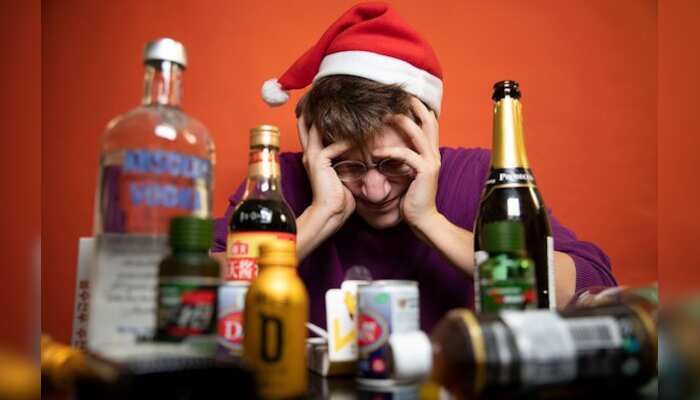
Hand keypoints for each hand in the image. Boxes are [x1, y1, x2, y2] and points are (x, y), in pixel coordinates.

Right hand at [297, 116, 355, 227]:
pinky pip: (334, 144)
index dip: (316, 118)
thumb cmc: (339, 199)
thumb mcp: (343, 176)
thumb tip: (361, 155)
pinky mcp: (319, 161)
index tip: (327, 105)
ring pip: (315, 128)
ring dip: (328, 117)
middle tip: (323, 95)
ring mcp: (312, 157)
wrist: (330, 213)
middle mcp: (310, 154)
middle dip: (313, 110)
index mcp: (314, 158)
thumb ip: (346, 162)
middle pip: (306, 125)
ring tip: (342, 106)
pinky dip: (346, 140)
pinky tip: (358, 136)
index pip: (311, 132)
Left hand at [375, 97, 440, 231]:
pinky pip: (406, 155)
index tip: (405, 98)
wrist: (423, 219)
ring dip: (401, 122)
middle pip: (429, 122)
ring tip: (384, 116)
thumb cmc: (413, 199)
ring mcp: (431, 162)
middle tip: (400, 95)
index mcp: (432, 154)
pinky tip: (376, 154)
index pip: (430, 125)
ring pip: (418, 134)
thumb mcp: (410, 175)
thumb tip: (394, 150)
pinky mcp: (424, 172)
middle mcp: (435, 154)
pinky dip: (391, 152)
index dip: (420, 109)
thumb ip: (407, 160)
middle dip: (415, 106)